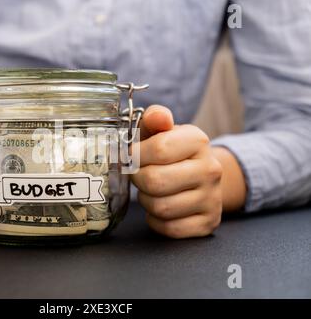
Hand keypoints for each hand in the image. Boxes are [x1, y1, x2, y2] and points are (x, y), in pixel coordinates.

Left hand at [131, 105, 222, 237]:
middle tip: (139, 175)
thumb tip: (158, 116)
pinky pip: (170, 228)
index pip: (158, 150)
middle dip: (138, 180)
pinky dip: (156, 220)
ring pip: (161, 208)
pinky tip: (158, 208)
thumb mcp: (162, 130)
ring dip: (146, 200)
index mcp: (198, 141)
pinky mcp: (208, 222)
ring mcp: (212, 198)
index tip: (132, 156)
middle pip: (155, 181)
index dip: (135, 155)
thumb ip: (154, 118)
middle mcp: (210, 169)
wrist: (201, 175)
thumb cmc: (171, 152)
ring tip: (150, 190)